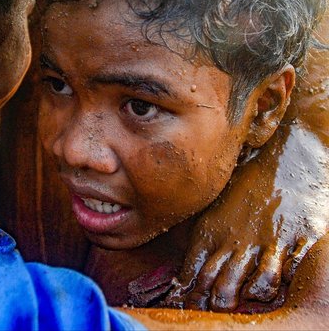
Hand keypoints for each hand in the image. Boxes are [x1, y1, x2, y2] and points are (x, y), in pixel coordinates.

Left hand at [163, 122, 328, 311]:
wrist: (282, 161)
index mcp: (210, 231)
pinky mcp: (290, 242)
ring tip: (234, 306)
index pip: (192, 271)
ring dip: (238, 298)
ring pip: (245, 284)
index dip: (187, 292)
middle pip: (215, 283)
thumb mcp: (214, 207)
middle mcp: (234, 240)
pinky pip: (278, 274)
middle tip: (206, 311)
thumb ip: (203, 237)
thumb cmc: (245, 185)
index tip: (182, 304)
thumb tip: (189, 267)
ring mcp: (263, 243)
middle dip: (209, 302)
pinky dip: (271, 286)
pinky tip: (267, 290)